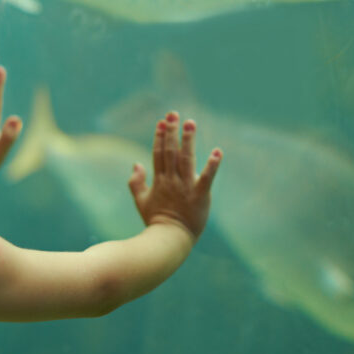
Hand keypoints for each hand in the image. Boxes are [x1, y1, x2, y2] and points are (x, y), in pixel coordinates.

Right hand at [127, 111, 221, 240]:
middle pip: (171, 151)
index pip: (159, 153)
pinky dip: (212, 165)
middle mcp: (172, 180)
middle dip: (172, 131)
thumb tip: (136, 164)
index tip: (162, 121)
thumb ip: (136, 182)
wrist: (168, 240)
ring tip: (191, 123)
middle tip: (175, 113)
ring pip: (186, 159)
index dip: (160, 136)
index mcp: (159, 180)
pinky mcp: (200, 196)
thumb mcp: (141, 201)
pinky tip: (217, 152)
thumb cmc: (155, 221)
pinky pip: (207, 178)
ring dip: (188, 140)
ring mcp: (186, 187)